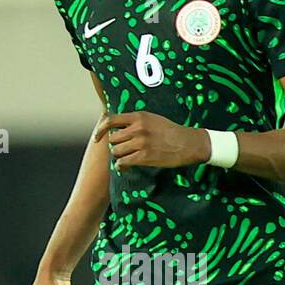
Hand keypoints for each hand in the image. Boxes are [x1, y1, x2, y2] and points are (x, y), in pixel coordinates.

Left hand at [94, 112, 209, 170]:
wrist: (187, 143)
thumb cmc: (171, 132)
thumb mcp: (153, 119)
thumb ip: (136, 121)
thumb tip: (119, 127)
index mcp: (139, 116)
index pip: (111, 120)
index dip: (101, 130)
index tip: (97, 138)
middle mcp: (137, 128)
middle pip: (113, 139)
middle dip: (116, 146)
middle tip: (123, 151)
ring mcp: (140, 142)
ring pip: (116, 152)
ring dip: (119, 157)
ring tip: (126, 160)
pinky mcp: (144, 156)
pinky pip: (123, 162)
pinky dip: (121, 167)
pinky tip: (126, 168)